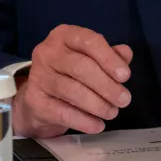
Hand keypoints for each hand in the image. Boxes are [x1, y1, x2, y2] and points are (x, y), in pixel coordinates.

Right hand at [12, 25, 133, 138]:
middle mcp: (48, 52)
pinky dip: (84, 120)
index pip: (89, 41)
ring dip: (98, 105)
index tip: (125, 76)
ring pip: (73, 91)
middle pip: (81, 67)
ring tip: (112, 112)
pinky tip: (97, 125)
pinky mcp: (34, 101)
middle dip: (107, 85)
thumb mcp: (91, 58)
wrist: (39, 98)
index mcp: (65, 35)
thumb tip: (126, 53)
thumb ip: (110, 55)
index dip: (109, 59)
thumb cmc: (71, 73)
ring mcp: (38, 76)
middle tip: (124, 100)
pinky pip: (63, 112)